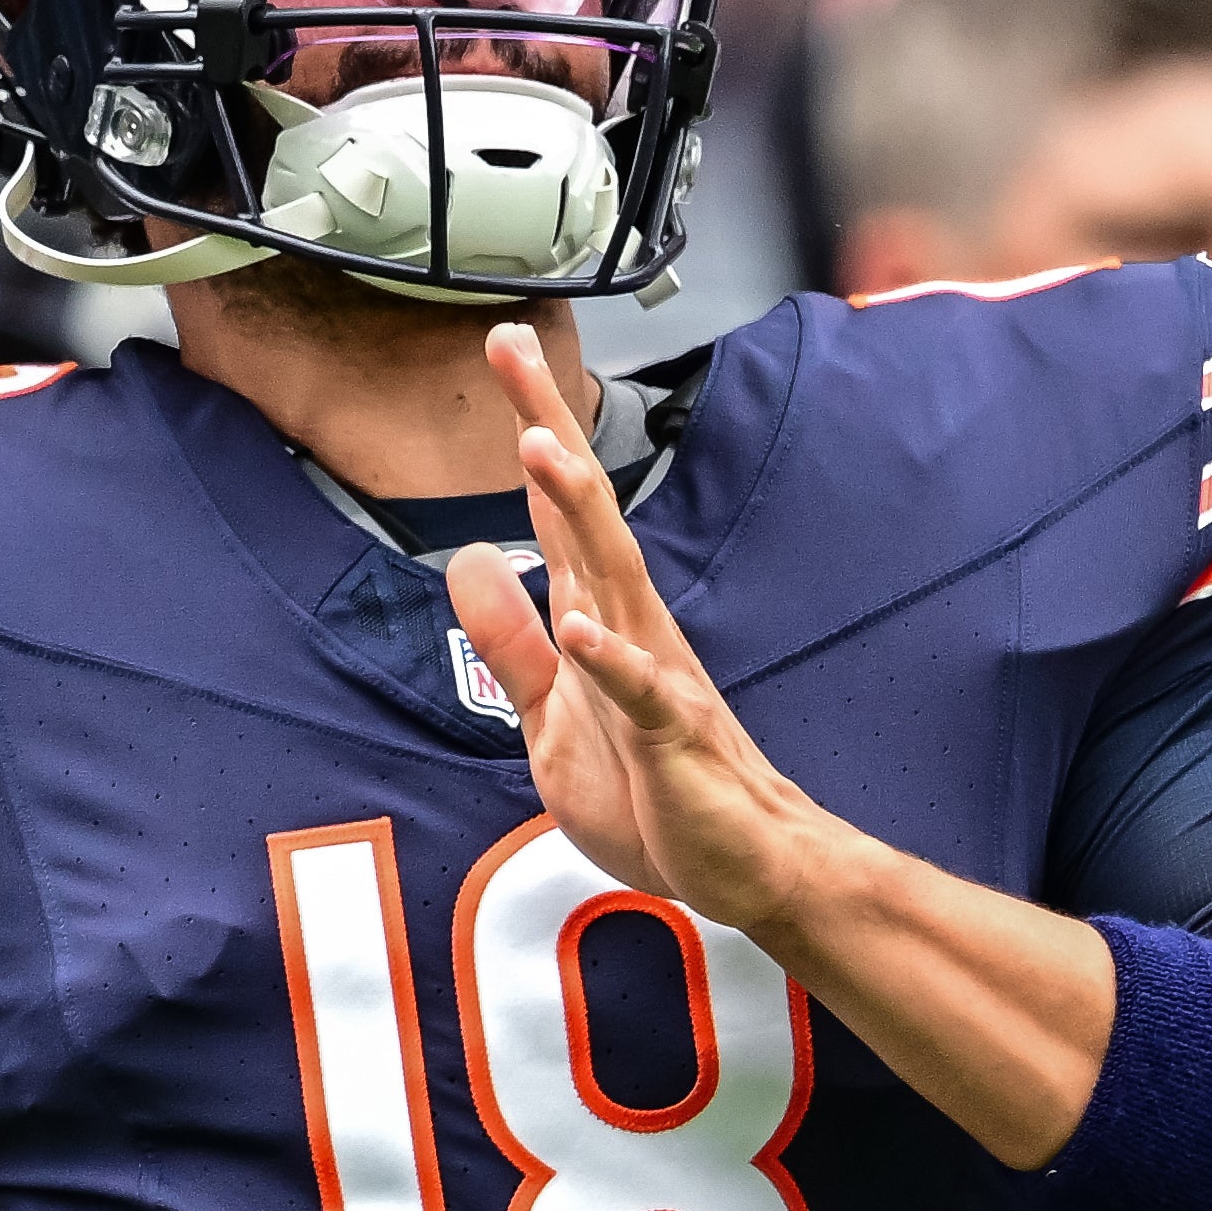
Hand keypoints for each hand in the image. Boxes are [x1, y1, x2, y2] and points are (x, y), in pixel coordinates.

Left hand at [443, 323, 866, 935]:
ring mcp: (654, 675)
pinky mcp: (670, 738)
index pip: (556, 508)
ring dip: (575, 511)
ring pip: (611, 577)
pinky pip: (638, 692)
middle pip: (582, 509)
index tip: (501, 349)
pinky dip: (609, 659)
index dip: (529, 428)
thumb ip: (512, 643)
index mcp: (600, 616)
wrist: (741, 863)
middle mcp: (629, 624)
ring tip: (539, 445)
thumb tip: (470, 561)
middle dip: (546, 427)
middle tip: (509, 346)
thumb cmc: (654, 790)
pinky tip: (580, 626)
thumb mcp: (550, 718)